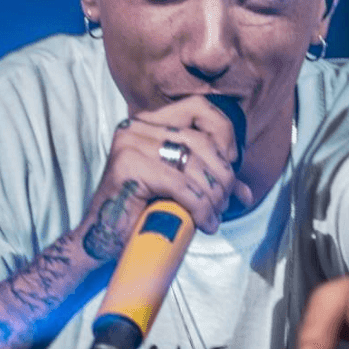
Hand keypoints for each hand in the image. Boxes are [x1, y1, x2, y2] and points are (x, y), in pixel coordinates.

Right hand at [78, 96, 255, 261]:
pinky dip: (200, 207)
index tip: (231, 164)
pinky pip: (181, 186)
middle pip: (201, 141)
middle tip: (224, 203)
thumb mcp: (181, 189)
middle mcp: (136, 127)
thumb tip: (246, 193)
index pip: (199, 108)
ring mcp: (130, 144)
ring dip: (213, 195)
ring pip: (193, 164)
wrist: (102, 240)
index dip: (224, 132)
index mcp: (148, 122)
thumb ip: (211, 182)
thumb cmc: (141, 213)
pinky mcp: (128, 168)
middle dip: (222, 176)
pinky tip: (204, 223)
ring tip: (214, 216)